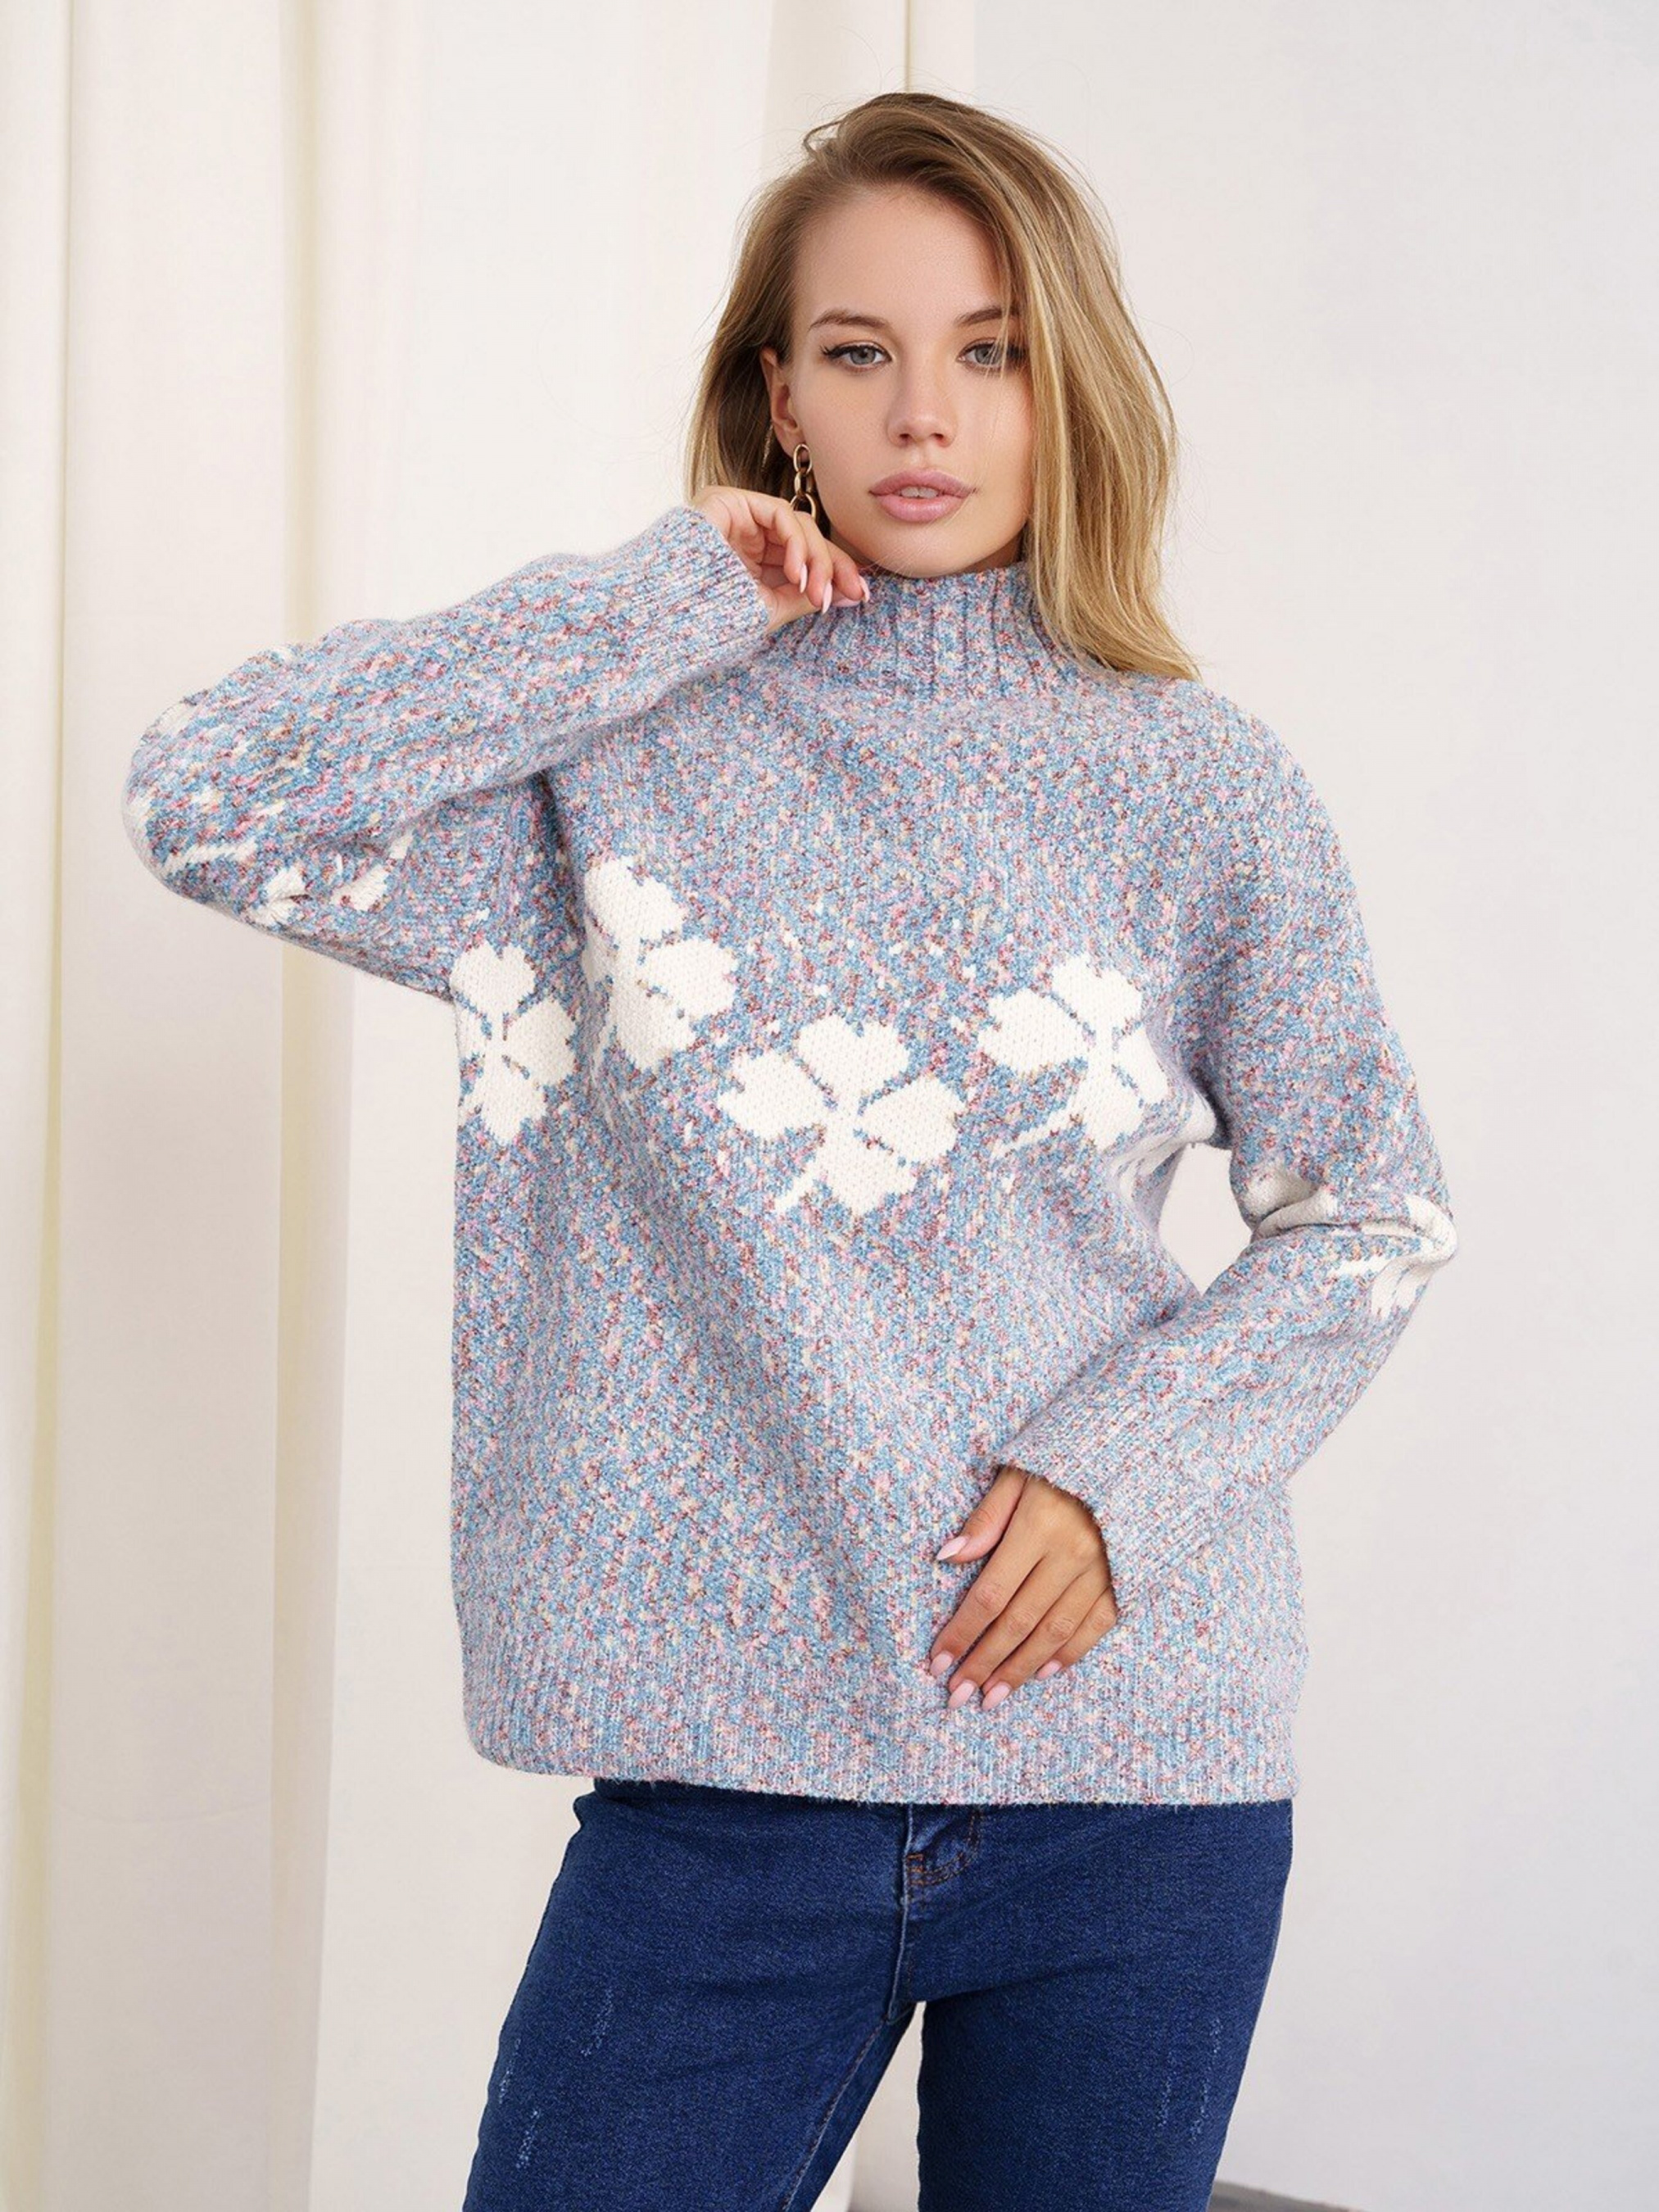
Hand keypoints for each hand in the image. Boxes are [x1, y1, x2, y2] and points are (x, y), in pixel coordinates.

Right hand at [691, 485, 870, 633]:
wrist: (665, 614)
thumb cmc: (708, 618)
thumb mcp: (768, 610)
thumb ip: (806, 596)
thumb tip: (850, 593)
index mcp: (754, 560)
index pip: (805, 557)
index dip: (836, 573)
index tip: (860, 595)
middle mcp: (748, 534)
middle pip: (808, 539)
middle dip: (835, 566)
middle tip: (850, 593)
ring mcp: (739, 515)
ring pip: (799, 525)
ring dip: (816, 559)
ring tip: (814, 591)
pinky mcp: (730, 500)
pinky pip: (780, 513)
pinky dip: (796, 542)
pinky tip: (797, 572)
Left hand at [926, 1463, 1119, 1711]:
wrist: (1145, 1452)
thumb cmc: (1069, 1459)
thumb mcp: (1022, 1472)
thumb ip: (987, 1517)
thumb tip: (946, 1556)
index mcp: (1039, 1527)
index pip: (989, 1594)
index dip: (961, 1632)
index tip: (937, 1661)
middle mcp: (1071, 1556)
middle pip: (1017, 1622)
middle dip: (983, 1663)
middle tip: (957, 1695)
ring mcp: (1103, 1572)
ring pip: (1053, 1634)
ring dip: (1019, 1670)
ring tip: (991, 1697)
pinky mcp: (1128, 1581)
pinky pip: (1095, 1628)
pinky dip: (1067, 1655)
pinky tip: (1041, 1674)